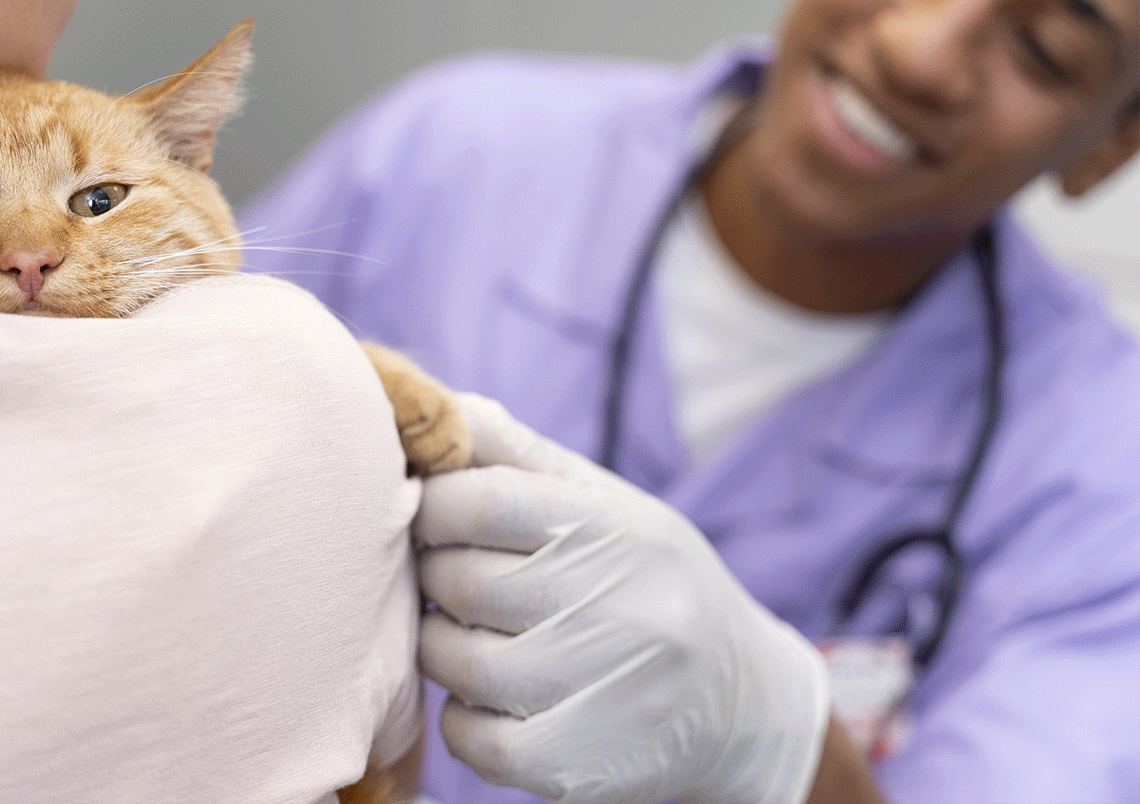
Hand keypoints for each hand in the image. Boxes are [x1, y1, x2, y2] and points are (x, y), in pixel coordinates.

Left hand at [417, 394, 828, 803]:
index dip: (434, 506)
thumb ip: (521, 457)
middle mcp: (618, 606)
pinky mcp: (580, 765)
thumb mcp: (609, 505)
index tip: (437, 517)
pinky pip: (470, 739)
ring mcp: (602, 691)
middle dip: (435, 577)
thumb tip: (443, 412)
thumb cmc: (650, 582)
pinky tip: (490, 699)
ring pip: (454, 662)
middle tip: (452, 579)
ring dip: (442, 648)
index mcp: (617, 529)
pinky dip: (460, 719)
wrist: (742, 702)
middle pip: (459, 582)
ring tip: (473, 635)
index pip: (481, 500)